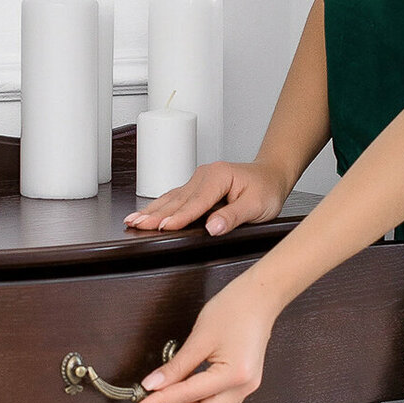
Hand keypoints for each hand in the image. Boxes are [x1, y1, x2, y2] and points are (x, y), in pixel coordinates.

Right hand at [123, 156, 291, 236]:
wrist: (271, 175)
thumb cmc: (266, 189)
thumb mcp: (257, 206)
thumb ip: (234, 216)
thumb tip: (212, 227)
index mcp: (218, 177)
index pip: (195, 202)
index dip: (179, 217)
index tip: (163, 227)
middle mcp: (205, 175)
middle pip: (177, 199)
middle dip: (155, 214)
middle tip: (135, 224)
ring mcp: (198, 179)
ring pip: (171, 198)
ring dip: (151, 210)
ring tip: (132, 220)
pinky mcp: (196, 186)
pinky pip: (175, 197)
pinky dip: (159, 206)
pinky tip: (146, 213)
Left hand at [131, 272, 277, 402]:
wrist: (258, 299)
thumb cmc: (234, 310)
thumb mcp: (199, 338)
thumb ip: (176, 366)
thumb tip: (154, 384)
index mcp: (233, 375)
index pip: (189, 396)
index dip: (161, 400)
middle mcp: (244, 387)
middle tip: (158, 393)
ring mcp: (248, 387)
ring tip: (175, 390)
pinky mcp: (246, 384)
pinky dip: (205, 402)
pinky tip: (192, 388)